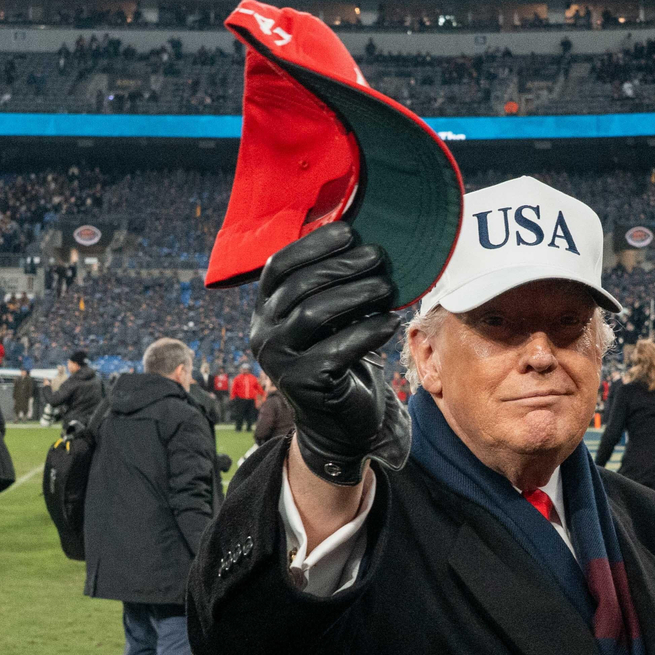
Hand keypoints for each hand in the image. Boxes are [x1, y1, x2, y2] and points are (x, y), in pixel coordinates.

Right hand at [252, 222, 406, 485]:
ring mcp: (280, 361)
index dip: (313, 245)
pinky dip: (368, 332)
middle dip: (343, 266)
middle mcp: (263, 333)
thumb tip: (362, 240)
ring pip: (315, 314)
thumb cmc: (336, 357)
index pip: (278, 266)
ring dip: (357, 295)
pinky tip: (391, 322)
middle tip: (379, 257)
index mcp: (264, 310)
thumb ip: (329, 285)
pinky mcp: (305, 384)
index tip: (350, 233)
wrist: (337, 421)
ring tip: (388, 286)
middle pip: (300, 287)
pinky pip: (338, 350)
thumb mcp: (326, 319)